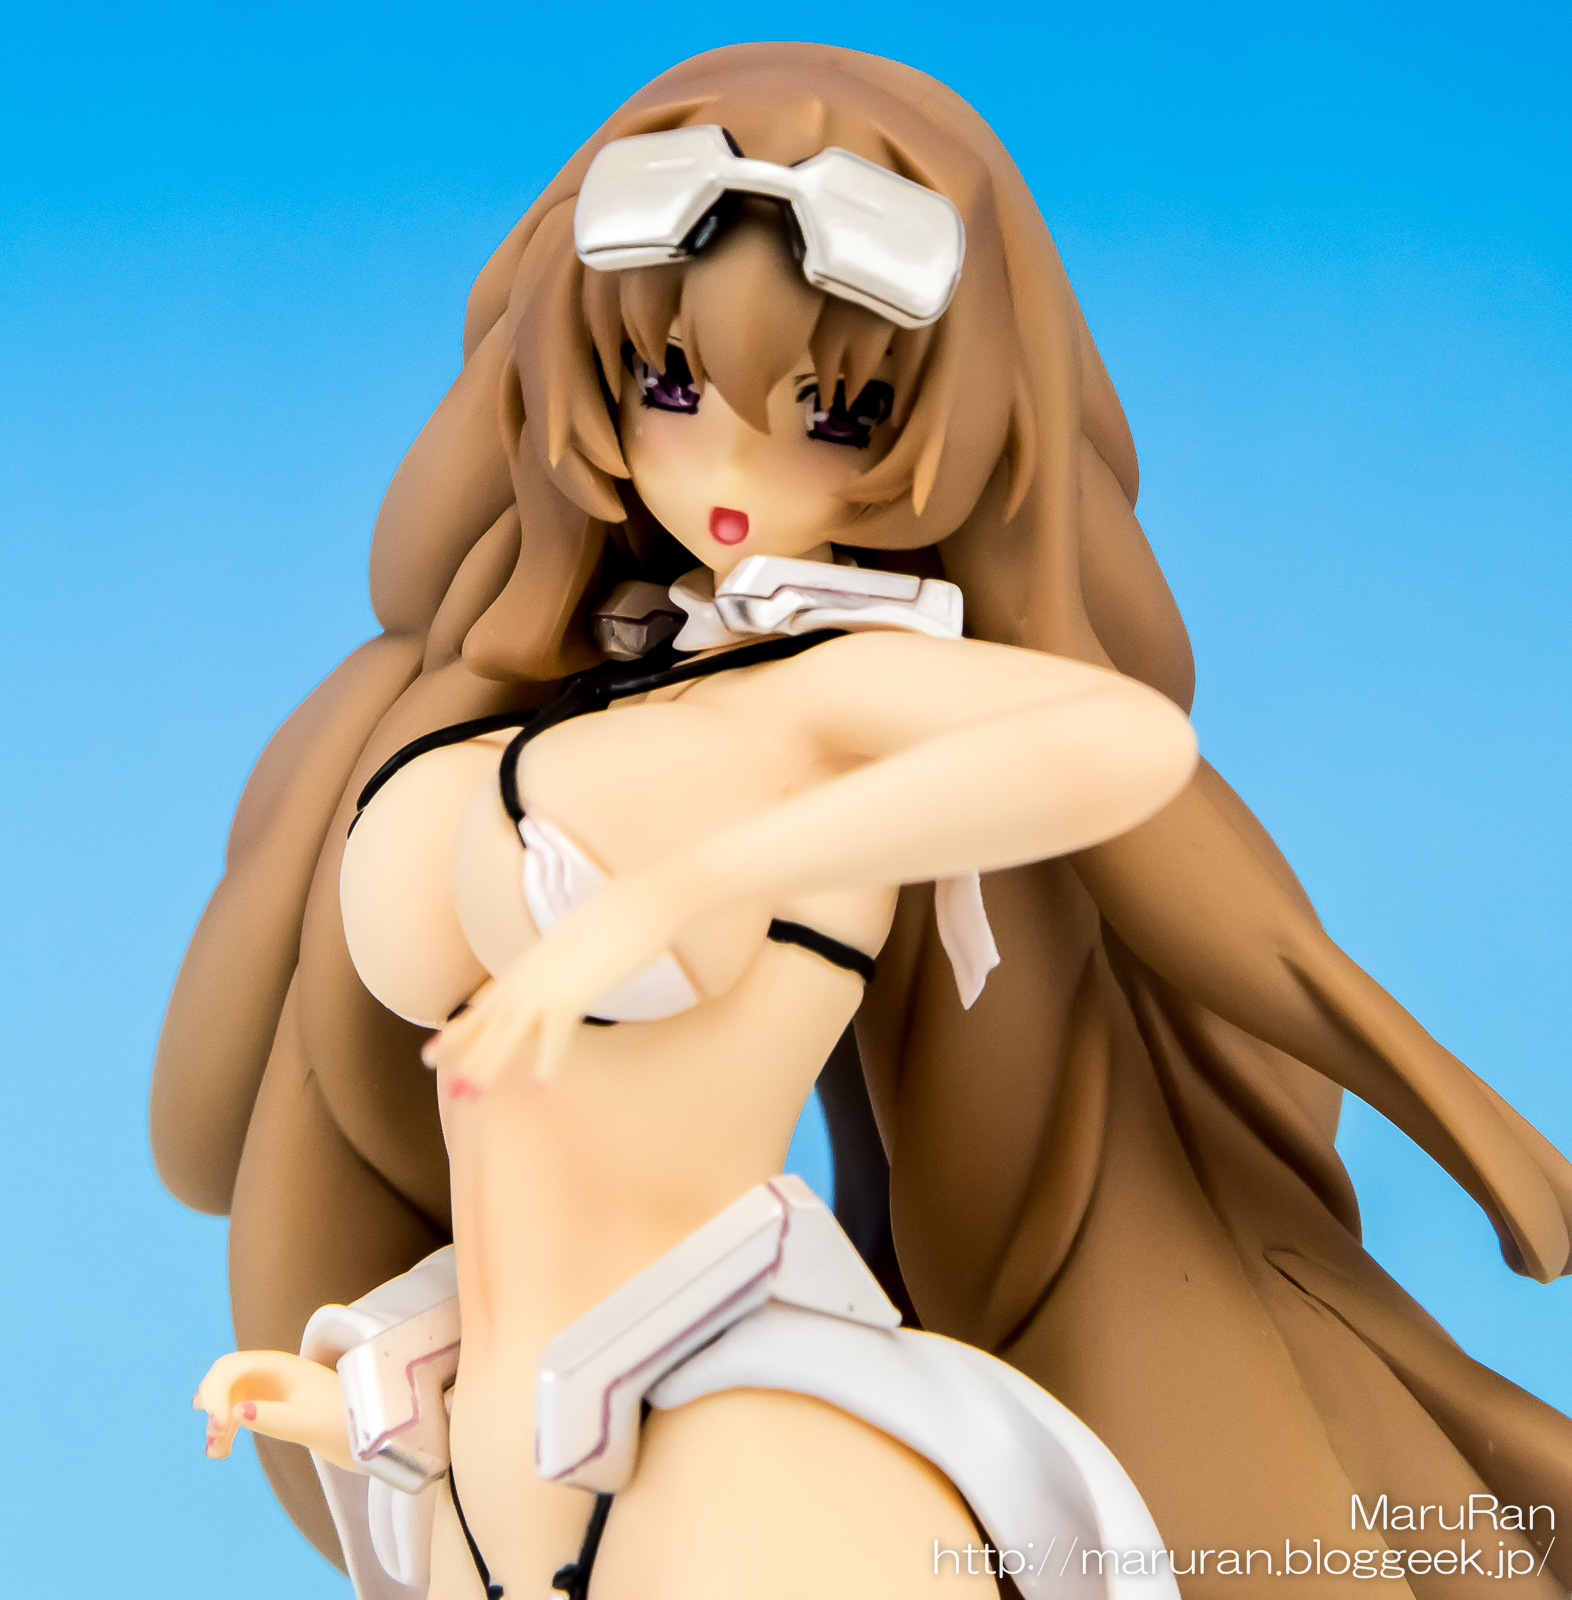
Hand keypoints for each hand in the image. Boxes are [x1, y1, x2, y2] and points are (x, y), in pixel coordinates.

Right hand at [195, 1350, 356, 1471]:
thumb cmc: (346, 1424)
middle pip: (224, 1376)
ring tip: (215, 1452)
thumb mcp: (311, 1424)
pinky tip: (220, 1450)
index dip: (218, 1392)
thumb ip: (275, 1417)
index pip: (234, 1366)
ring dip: (215, 1420)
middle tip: (214, 1436)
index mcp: (284, 1366)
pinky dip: (224, 1430)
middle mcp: (273, 1373)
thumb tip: (237, 1412)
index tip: (221, 1426)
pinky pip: (236, 1413)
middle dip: (212, 1402)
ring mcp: (270, 1390)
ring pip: (228, 1396)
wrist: (369, 1433)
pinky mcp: (271, 1408)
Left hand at [424, 862, 697, 1092]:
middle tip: (447, 1092)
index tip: (431, 1054)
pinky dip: (546, 1064)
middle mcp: (529, 975)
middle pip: (488, 1023)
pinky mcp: (574, 991)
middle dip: (464, 1057)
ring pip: (508, 1033)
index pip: (483, 1005)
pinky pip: (554, 1035)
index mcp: (529, 965)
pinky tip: (539, 1091)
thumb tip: (559, 986)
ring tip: (470, 1097)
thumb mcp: (578, 946)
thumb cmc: (620, 920)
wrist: (642, 896)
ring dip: (487, 1066)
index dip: (457, 1031)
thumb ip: (561, 968)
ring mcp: (547, 983)